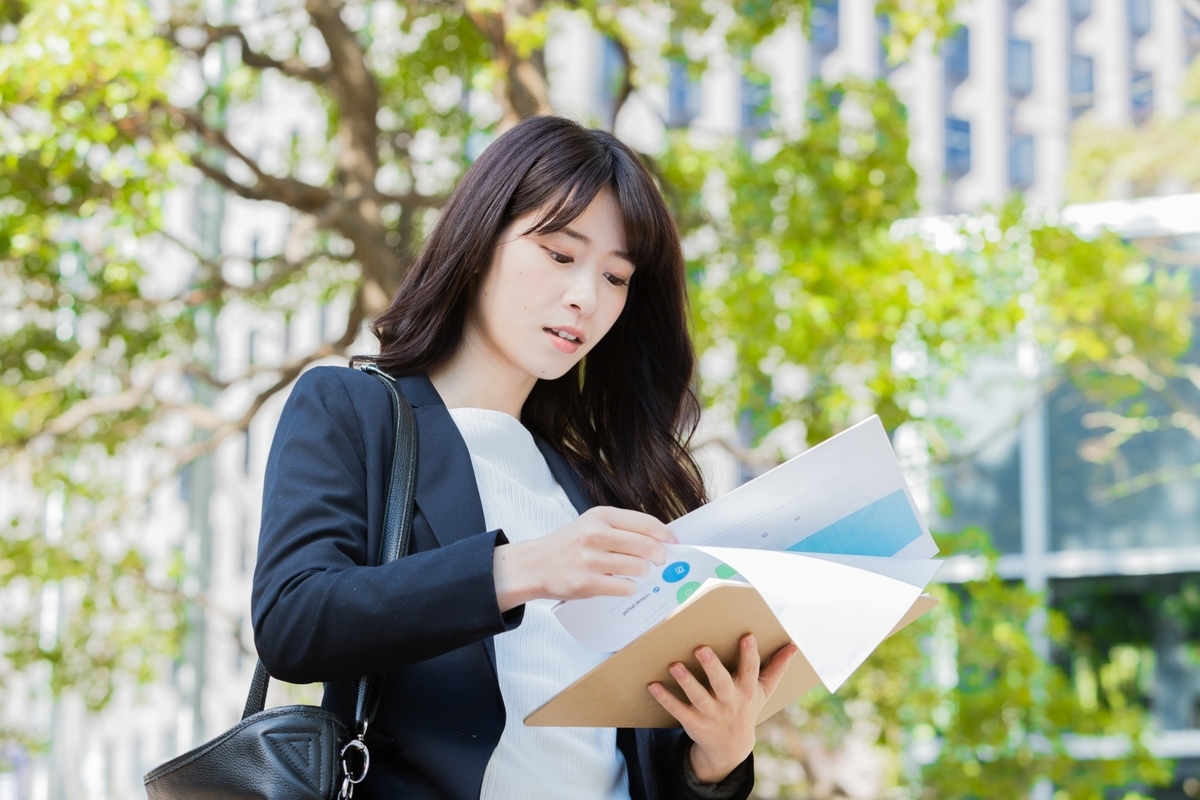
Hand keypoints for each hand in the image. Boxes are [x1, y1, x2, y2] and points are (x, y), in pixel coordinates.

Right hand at [493, 506, 675, 610]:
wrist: (535, 565)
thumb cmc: (568, 545)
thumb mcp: (591, 524)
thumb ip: (621, 529)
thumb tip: (659, 539)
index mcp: (600, 516)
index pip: (645, 522)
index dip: (665, 534)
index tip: (673, 542)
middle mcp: (596, 534)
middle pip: (647, 546)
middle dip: (660, 556)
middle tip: (661, 561)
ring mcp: (591, 559)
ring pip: (639, 567)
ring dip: (643, 572)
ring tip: (635, 571)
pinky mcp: (588, 583)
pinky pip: (625, 586)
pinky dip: (629, 587)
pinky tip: (622, 583)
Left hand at [648, 635, 798, 783]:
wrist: (730, 749)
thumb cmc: (746, 709)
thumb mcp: (763, 691)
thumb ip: (776, 668)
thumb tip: (793, 646)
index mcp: (747, 691)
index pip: (751, 670)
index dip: (750, 654)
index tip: (747, 636)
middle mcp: (730, 702)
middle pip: (722, 683)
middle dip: (712, 666)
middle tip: (701, 648)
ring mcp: (711, 714)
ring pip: (698, 697)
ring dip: (686, 681)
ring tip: (674, 665)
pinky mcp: (694, 723)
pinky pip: (678, 710)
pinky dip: (665, 699)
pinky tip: (653, 685)